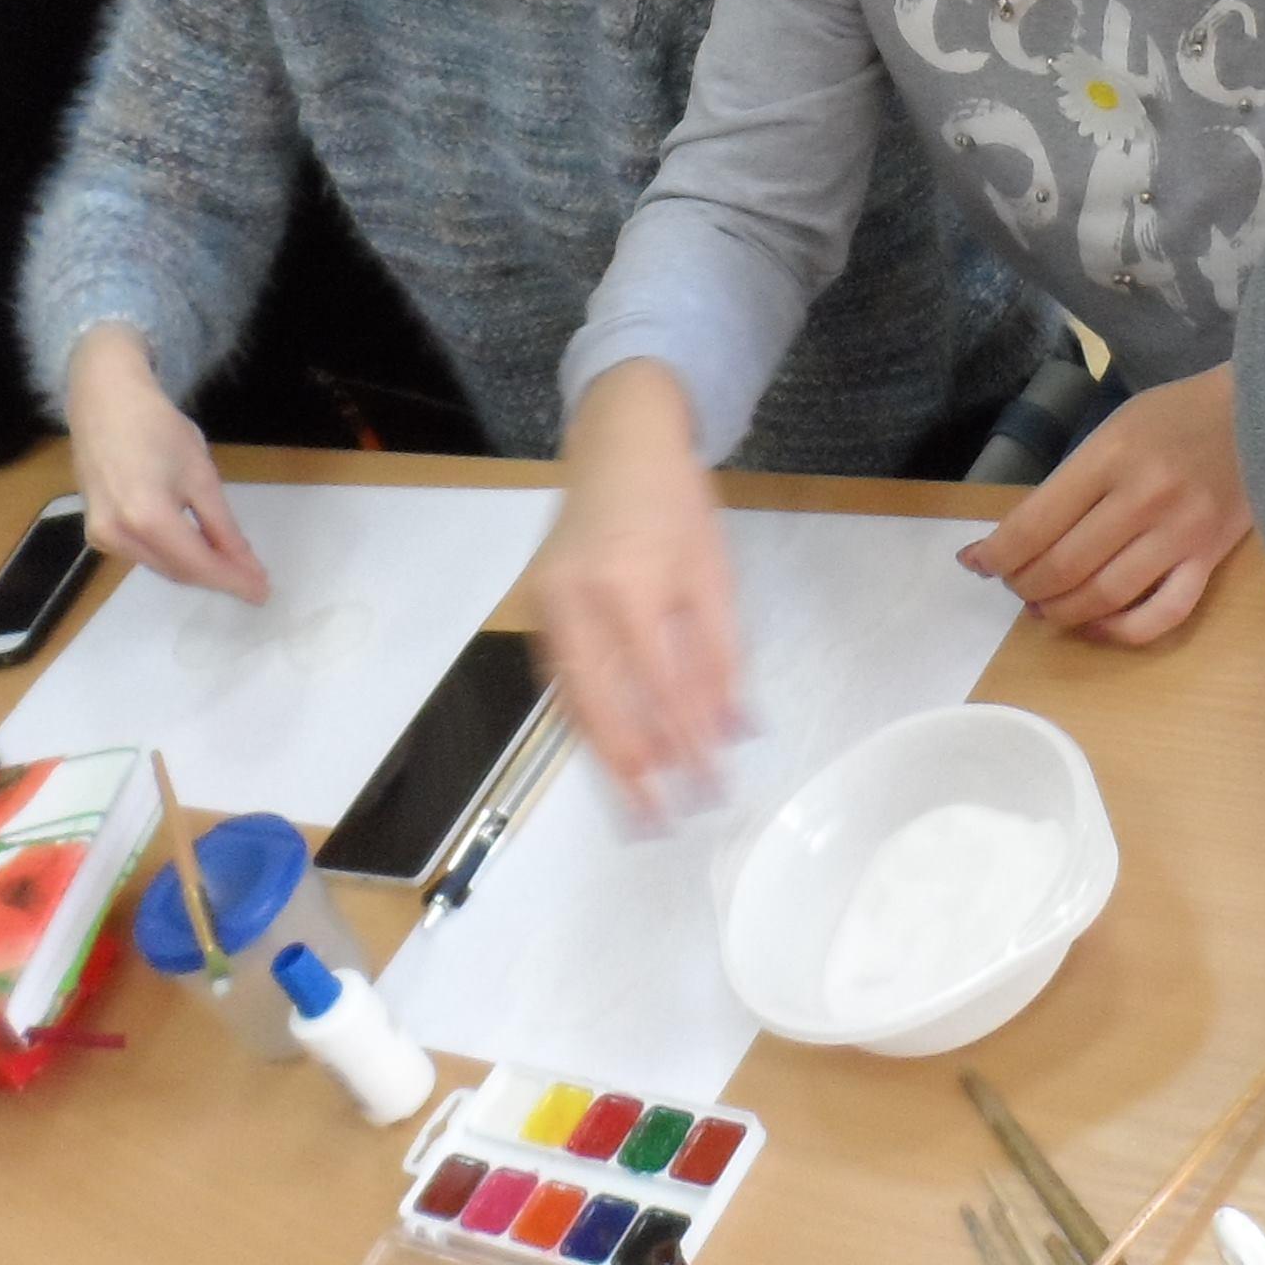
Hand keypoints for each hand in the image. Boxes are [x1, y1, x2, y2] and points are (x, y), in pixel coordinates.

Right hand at [66, 325, 263, 600]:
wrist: (104, 400)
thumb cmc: (158, 427)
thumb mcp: (200, 475)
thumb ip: (222, 526)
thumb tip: (245, 564)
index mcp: (148, 518)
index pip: (199, 565)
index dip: (233, 581)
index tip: (262, 592)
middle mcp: (119, 536)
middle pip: (178, 570)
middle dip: (217, 577)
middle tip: (253, 581)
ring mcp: (102, 537)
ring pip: (160, 566)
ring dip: (195, 569)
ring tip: (230, 566)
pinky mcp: (95, 532)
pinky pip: (142, 555)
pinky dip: (171, 556)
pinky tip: (194, 550)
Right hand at [534, 363, 745, 812]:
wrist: (617, 441)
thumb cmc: (676, 503)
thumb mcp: (714, 571)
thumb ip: (722, 654)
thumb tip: (733, 731)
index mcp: (630, 584)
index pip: (661, 688)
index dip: (685, 745)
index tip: (710, 789)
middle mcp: (575, 598)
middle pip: (601, 706)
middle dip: (633, 771)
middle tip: (659, 823)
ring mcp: (545, 603)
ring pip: (571, 699)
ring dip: (604, 755)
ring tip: (634, 805)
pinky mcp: (532, 605)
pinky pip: (558, 678)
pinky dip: (584, 719)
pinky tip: (608, 750)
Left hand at [963, 365, 1248, 643]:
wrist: (1261, 413)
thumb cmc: (1175, 417)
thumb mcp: (1113, 429)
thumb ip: (1072, 481)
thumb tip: (1019, 538)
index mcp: (1110, 457)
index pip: (1034, 523)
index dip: (995, 554)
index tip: (976, 563)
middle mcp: (1142, 498)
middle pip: (1063, 566)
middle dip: (1025, 585)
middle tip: (1016, 585)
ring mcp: (1180, 534)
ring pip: (1105, 596)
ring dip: (1063, 612)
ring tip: (1046, 608)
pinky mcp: (1210, 560)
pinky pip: (1162, 614)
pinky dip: (1122, 631)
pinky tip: (1097, 626)